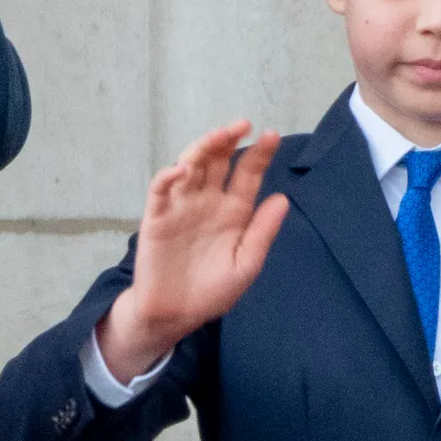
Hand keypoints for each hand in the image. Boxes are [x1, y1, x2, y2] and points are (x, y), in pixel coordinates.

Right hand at [95, 121, 292, 380]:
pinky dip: (168, 176)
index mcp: (234, 211)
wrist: (175, 315)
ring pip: (190, 166)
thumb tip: (283, 198)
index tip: (272, 135)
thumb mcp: (245, 265)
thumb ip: (262, 233)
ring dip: (202, 148)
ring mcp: (181, 206)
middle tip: (242, 125)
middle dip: (228, 141)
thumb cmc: (212, 291)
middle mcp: (208, 201)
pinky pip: (161, 190)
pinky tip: (180, 170)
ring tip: (219, 136)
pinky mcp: (157, 216)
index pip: (248, 175)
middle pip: (218, 162)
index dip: (259, 155)